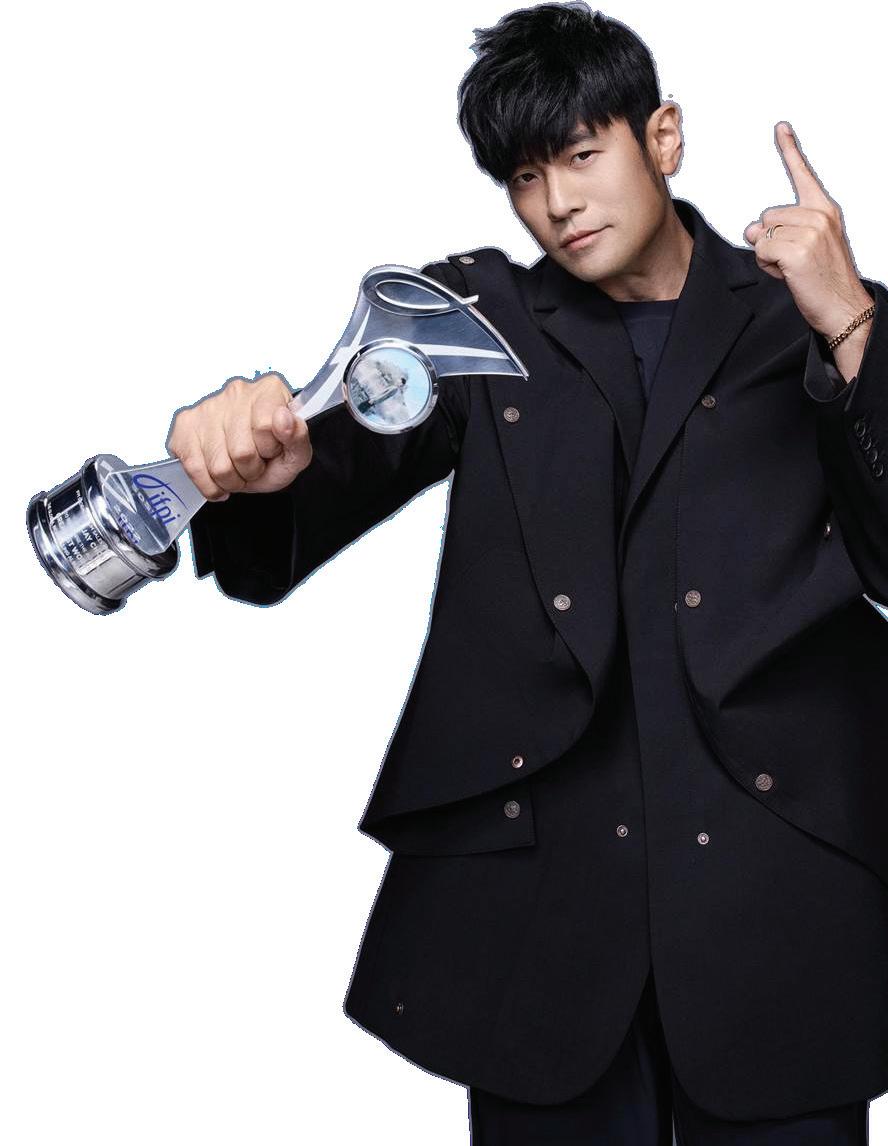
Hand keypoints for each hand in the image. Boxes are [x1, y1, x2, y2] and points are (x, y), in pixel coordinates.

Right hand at [167, 371, 312, 500]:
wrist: (254, 464)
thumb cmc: (275, 456)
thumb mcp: (296, 453)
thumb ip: (299, 437)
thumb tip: (284, 418)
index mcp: (268, 391)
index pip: (265, 426)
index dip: (270, 449)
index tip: (271, 450)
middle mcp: (235, 393)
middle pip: (240, 452)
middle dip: (251, 470)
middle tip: (254, 464)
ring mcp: (206, 408)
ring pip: (217, 466)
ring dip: (232, 480)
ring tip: (238, 470)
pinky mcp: (185, 427)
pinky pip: (193, 468)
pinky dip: (210, 485)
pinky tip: (220, 480)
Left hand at [742, 122, 872, 341]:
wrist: (844, 308)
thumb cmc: (825, 279)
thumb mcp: (807, 248)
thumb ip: (780, 231)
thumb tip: (751, 229)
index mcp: (825, 210)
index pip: (803, 175)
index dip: (789, 149)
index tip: (780, 127)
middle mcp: (819, 215)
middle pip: (767, 217)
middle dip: (770, 242)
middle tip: (794, 261)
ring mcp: (810, 232)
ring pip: (761, 235)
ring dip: (768, 256)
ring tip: (793, 269)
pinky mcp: (797, 251)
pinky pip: (761, 251)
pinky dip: (767, 266)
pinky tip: (788, 275)